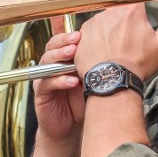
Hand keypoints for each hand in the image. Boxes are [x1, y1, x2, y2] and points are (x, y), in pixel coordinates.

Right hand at [32, 17, 84, 140]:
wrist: (72, 128)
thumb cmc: (83, 101)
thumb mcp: (92, 79)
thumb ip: (96, 64)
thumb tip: (115, 46)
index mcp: (63, 59)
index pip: (62, 40)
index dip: (66, 31)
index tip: (79, 29)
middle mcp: (52, 66)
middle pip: (52, 46)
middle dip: (64, 41)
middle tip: (77, 39)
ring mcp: (45, 78)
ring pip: (47, 62)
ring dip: (59, 57)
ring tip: (72, 54)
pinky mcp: (41, 93)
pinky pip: (47, 83)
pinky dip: (59, 81)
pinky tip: (71, 81)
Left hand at [74, 0, 157, 79]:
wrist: (113, 82)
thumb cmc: (138, 65)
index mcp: (131, 11)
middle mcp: (110, 13)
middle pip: (116, 6)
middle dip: (121, 17)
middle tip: (126, 34)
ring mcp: (93, 23)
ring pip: (102, 20)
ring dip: (108, 29)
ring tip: (115, 48)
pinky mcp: (82, 35)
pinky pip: (89, 32)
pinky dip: (95, 39)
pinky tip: (103, 52)